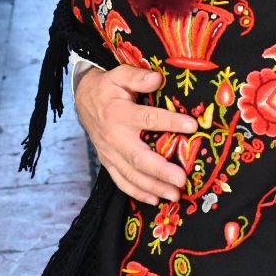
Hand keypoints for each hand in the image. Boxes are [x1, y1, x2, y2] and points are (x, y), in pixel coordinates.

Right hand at [73, 64, 196, 203]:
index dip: (170, 122)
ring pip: (131, 175)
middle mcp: (114, 137)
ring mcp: (110, 153)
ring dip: (153, 187)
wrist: (83, 101)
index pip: (148, 119)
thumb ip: (137, 77)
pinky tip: (155, 200)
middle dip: (160, 170)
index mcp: (119, 113)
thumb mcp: (119, 75)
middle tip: (181, 179)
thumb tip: (157, 78)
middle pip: (138, 157)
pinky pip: (121, 181)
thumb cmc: (108, 87)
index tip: (193, 126)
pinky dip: (137, 193)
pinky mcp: (108, 162)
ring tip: (175, 195)